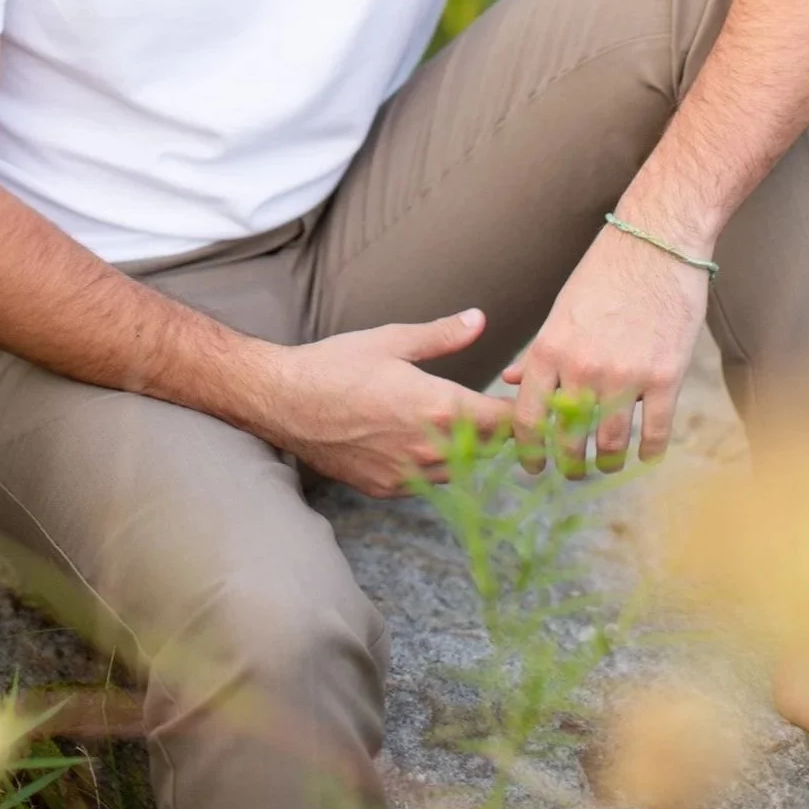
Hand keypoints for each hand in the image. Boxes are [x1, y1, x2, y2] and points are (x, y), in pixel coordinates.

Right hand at [260, 310, 506, 496]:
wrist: (283, 402)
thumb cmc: (336, 365)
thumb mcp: (392, 340)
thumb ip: (443, 335)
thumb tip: (480, 319)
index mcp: (437, 407)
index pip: (503, 421)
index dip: (520, 412)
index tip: (525, 401)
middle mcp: (428, 448)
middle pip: (487, 449)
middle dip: (495, 430)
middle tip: (495, 409)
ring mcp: (406, 474)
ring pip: (459, 470)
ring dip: (465, 450)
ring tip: (459, 424)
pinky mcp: (385, 488)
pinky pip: (426, 483)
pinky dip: (432, 465)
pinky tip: (420, 442)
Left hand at [502, 222, 711, 474]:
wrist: (656, 242)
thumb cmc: (604, 273)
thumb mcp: (561, 311)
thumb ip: (538, 352)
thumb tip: (511, 383)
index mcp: (549, 349)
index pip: (528, 419)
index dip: (528, 451)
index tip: (533, 465)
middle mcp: (582, 368)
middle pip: (569, 441)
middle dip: (568, 464)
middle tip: (573, 470)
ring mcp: (625, 375)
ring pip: (611, 444)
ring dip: (608, 463)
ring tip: (607, 465)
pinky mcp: (666, 377)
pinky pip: (655, 433)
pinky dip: (649, 452)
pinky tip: (646, 455)